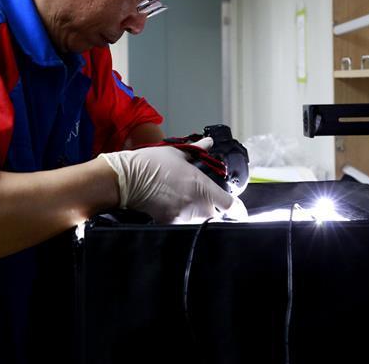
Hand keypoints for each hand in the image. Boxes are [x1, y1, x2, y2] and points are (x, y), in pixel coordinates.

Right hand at [99, 137, 246, 222]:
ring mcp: (183, 216)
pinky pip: (184, 225)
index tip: (240, 212)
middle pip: (216, 216)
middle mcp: (196, 204)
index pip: (230, 205)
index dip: (239, 211)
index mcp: (202, 186)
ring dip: (199, 215)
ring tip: (187, 202)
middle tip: (206, 201)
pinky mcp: (170, 223)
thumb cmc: (151, 163)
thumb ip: (198, 151)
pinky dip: (183, 219)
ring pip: (200, 222)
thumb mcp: (177, 153)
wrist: (127, 179)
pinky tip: (174, 207)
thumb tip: (209, 143)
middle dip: (214, 211)